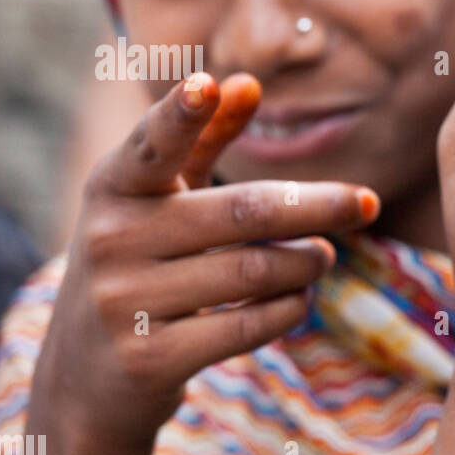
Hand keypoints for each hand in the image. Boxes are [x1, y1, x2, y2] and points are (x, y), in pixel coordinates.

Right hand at [32, 73, 379, 452]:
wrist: (87, 373)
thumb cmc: (139, 262)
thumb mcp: (157, 200)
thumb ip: (199, 141)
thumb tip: (245, 81)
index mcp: (113, 188)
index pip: (153, 146)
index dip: (181, 117)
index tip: (208, 85)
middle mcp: (112, 240)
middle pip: (243, 213)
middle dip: (319, 205)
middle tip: (367, 202)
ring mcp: (126, 303)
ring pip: (256, 271)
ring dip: (307, 262)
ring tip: (320, 256)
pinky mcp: (152, 358)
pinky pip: (250, 324)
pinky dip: (290, 308)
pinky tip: (297, 298)